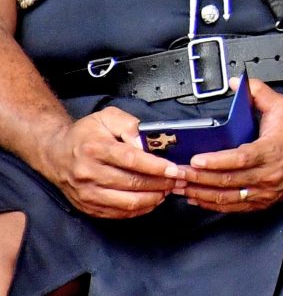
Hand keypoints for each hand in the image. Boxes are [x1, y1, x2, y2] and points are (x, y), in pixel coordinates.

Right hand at [36, 106, 182, 218]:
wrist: (55, 154)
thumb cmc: (85, 134)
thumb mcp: (107, 117)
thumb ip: (130, 126)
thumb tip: (147, 144)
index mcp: (94, 148)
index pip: (130, 160)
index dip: (155, 166)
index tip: (174, 169)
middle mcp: (88, 173)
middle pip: (131, 183)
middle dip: (160, 183)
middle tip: (178, 180)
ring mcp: (86, 193)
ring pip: (126, 202)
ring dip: (152, 198)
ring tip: (168, 190)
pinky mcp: (86, 206)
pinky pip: (116, 213)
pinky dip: (138, 209)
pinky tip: (152, 200)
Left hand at [178, 80, 282, 211]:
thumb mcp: (281, 106)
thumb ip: (257, 92)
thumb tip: (234, 83)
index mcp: (272, 150)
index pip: (240, 159)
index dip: (216, 162)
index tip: (196, 160)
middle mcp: (269, 174)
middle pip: (228, 181)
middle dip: (198, 179)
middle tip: (176, 174)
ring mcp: (266, 191)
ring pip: (228, 198)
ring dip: (201, 194)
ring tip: (180, 187)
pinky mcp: (264, 202)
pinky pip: (234, 207)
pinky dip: (212, 204)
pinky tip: (197, 198)